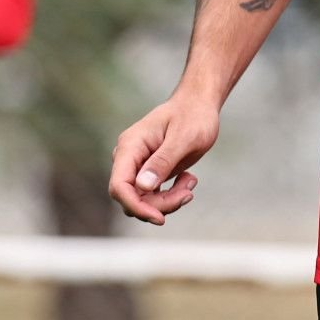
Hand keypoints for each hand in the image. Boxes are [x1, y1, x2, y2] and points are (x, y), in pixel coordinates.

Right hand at [109, 94, 219, 224]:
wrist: (200, 103)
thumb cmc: (194, 115)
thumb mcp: (184, 137)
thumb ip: (163, 160)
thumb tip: (142, 186)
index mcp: (130, 146)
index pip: (119, 186)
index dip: (136, 206)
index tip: (160, 217)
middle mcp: (129, 158)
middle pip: (132, 197)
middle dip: (160, 204)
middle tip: (189, 193)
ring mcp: (138, 166)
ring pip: (143, 200)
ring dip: (168, 200)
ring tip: (191, 182)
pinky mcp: (149, 172)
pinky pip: (152, 195)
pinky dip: (170, 195)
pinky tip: (187, 180)